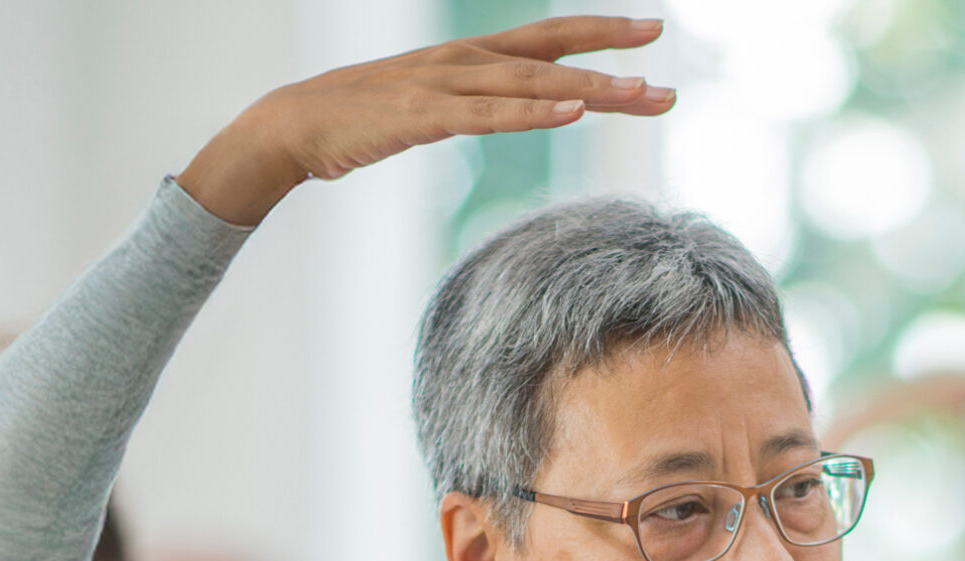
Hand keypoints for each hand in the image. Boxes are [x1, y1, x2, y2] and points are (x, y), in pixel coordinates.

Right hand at [179, 16, 676, 225]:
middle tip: (669, 82)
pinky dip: (533, 112)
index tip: (652, 34)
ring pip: (532, 85)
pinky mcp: (425, 115)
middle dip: (616, 65)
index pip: (549, 38)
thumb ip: (481, 103)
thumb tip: (523, 108)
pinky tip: (571, 109)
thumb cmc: (365, 117)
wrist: (295, 124)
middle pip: (554, 57)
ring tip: (641, 95)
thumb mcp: (434, 104)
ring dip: (591, 89)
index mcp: (470, 57)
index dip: (601, 32)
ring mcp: (445, 85)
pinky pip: (490, 114)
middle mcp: (465, 61)